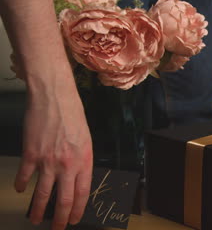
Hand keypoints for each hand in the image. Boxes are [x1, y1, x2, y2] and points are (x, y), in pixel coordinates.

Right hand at [15, 85, 92, 229]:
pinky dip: (22, 185)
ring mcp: (48, 161)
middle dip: (59, 218)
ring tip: (34, 219)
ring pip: (42, 193)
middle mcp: (67, 164)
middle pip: (63, 199)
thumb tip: (76, 177)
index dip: (77, 209)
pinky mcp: (30, 155)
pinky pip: (25, 176)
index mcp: (84, 160)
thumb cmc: (73, 115)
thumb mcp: (86, 139)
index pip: (82, 193)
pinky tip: (21, 190)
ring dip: (37, 209)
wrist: (54, 98)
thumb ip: (81, 160)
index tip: (74, 220)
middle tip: (57, 229)